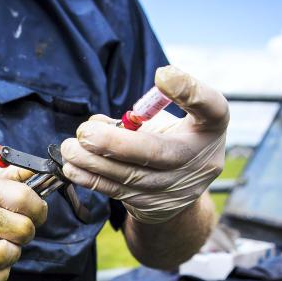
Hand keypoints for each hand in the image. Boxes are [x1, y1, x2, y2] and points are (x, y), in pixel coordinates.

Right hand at [0, 166, 47, 280]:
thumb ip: (13, 175)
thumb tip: (42, 172)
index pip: (26, 199)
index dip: (37, 208)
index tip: (33, 211)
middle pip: (23, 230)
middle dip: (24, 231)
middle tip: (12, 229)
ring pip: (8, 255)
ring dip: (11, 253)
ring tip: (0, 245)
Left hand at [60, 65, 228, 223]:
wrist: (180, 191)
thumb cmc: (172, 140)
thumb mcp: (169, 120)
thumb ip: (140, 115)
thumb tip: (94, 123)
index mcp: (211, 126)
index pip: (211, 106)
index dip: (189, 91)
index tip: (162, 75)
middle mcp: (200, 159)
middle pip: (158, 152)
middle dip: (115, 143)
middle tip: (84, 133)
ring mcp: (178, 187)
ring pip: (131, 176)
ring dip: (94, 162)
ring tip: (70, 148)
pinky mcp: (154, 205)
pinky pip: (118, 191)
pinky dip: (92, 179)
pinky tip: (72, 168)